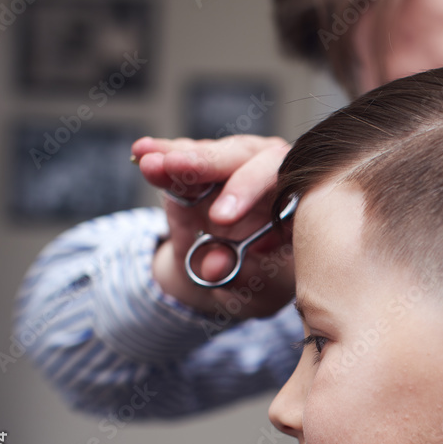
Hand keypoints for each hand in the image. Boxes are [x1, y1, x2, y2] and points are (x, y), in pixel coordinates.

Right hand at [132, 135, 294, 317]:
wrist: (231, 274)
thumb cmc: (263, 280)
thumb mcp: (258, 291)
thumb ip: (242, 279)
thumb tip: (214, 268)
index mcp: (300, 201)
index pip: (287, 184)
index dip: (252, 195)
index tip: (221, 218)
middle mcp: (274, 174)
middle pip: (250, 158)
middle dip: (211, 164)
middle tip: (178, 169)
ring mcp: (238, 165)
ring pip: (214, 154)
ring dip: (180, 157)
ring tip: (151, 162)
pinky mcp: (202, 164)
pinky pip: (184, 155)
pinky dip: (162, 153)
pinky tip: (142, 152)